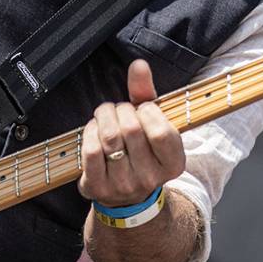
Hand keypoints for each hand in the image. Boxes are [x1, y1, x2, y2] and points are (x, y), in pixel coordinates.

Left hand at [78, 59, 184, 206]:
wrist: (126, 196)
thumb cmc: (141, 150)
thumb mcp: (151, 123)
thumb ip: (147, 93)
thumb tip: (139, 65)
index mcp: (173, 164)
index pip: (161, 132)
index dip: (148, 112)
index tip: (142, 108)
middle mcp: (151, 179)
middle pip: (131, 130)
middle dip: (121, 109)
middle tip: (119, 109)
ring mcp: (123, 185)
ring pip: (109, 138)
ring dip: (103, 117)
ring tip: (105, 115)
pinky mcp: (98, 188)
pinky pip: (90, 150)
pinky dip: (89, 132)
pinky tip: (94, 128)